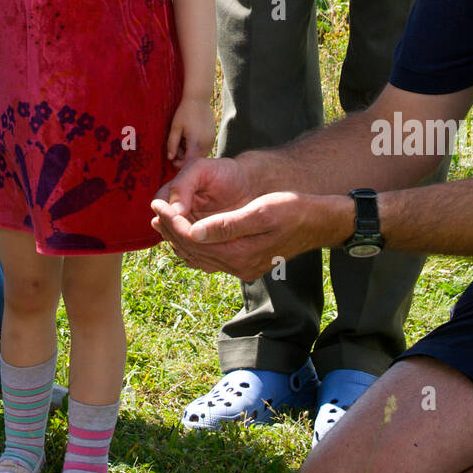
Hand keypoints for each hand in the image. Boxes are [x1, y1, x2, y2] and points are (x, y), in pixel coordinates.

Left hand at [153, 182, 351, 280]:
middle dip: (170, 230)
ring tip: (161, 220)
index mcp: (239, 255)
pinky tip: (186, 233)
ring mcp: (241, 268)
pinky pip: (211, 259)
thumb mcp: (260, 211)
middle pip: (192, 251)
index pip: (192, 240)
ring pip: (199, 257)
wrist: (319, 222)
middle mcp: (238, 267)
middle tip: (152, 210)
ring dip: (178, 239)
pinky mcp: (245, 263)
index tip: (156, 203)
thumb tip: (193, 231)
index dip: (171, 222)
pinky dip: (194, 246)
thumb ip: (226, 225)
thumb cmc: (293, 210)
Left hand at [165, 97, 215, 164]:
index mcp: (196, 142)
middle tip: (177, 146)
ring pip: (200, 154)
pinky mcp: (214, 136)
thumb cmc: (184, 112)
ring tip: (183, 139)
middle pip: (195, 159)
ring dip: (191, 152)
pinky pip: (205, 148)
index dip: (179, 164)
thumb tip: (170, 158)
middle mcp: (206, 143)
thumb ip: (172, 144)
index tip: (172, 161)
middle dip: (185, 157)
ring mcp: (212, 140)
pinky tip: (191, 136)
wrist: (199, 99)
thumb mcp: (175, 128)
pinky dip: (197, 147)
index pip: (188, 162)